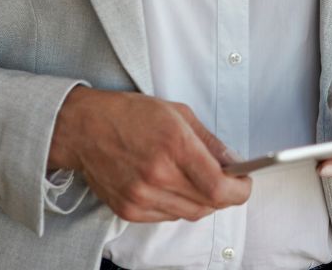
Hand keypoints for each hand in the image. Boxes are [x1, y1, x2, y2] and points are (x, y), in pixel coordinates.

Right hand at [48, 87, 251, 222]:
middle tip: (229, 181)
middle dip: (225, 195)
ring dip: (203, 201)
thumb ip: (210, 142)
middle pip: (207, 205)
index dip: (240, 190)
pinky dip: (179, 206)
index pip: (218, 187)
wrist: (85, 130)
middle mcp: (158, 177)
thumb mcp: (180, 114)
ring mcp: (141, 197)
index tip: (246, 183)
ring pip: (189, 214)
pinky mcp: (128, 211)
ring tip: (200, 180)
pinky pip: (167, 217)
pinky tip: (175, 186)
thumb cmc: (133, 115)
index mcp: (175, 146)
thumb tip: (234, 162)